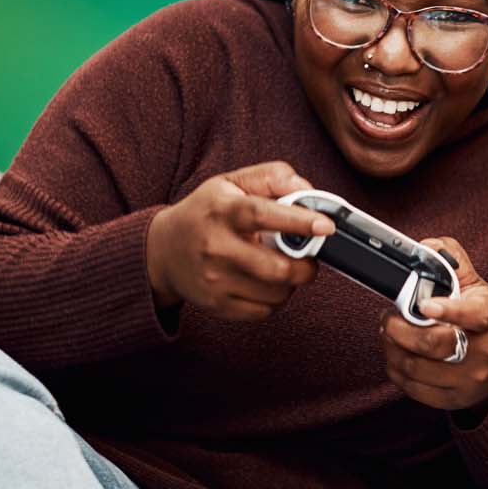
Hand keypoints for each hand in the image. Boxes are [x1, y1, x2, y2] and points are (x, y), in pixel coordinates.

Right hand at [144, 162, 333, 320]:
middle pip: (276, 268)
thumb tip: (305, 189)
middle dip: (306, 267)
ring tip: (282, 267)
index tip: (326, 226)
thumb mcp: (232, 183)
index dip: (298, 221)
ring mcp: (214, 279)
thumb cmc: (206, 213)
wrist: (162, 250)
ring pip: (276, 294)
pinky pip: (264, 311)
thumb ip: (272, 177)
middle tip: (309, 257)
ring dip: (291, 283)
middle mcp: (215, 247)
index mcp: (222, 211)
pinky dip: (275, 300)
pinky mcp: (216, 304)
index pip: (262, 214)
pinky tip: (266, 283)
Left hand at [379, 237, 487, 415]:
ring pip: (414, 367)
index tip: (425, 304)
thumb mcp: (476, 288)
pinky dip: (395, 368)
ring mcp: (468, 379)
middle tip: (388, 317)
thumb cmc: (482, 321)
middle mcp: (482, 351)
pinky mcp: (452, 399)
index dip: (449, 310)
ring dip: (391, 348)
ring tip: (388, 333)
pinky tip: (397, 354)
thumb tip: (426, 247)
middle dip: (398, 328)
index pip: (474, 315)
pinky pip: (411, 387)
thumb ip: (453, 261)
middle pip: (432, 344)